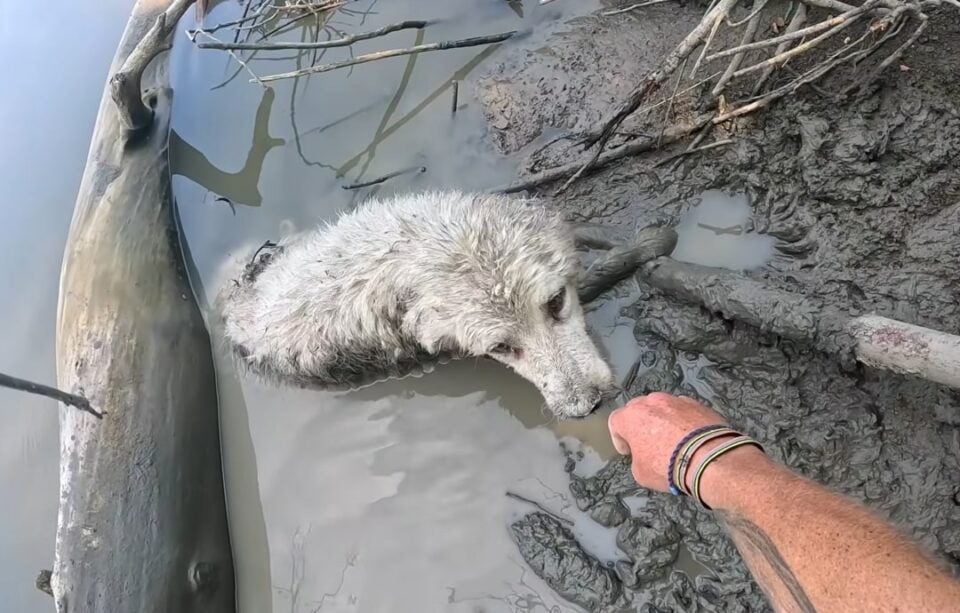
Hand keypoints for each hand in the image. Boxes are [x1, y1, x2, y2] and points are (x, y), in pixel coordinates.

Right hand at [607, 392, 733, 492]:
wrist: (708, 459)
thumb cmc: (668, 466)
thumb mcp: (640, 473)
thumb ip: (637, 458)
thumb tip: (645, 455)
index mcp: (631, 417)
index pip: (615, 421)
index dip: (619, 438)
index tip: (628, 451)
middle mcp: (651, 402)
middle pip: (638, 409)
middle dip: (640, 425)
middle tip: (648, 444)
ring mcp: (675, 400)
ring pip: (662, 407)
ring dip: (662, 420)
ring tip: (672, 440)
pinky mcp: (697, 404)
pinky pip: (683, 411)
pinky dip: (683, 421)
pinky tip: (689, 438)